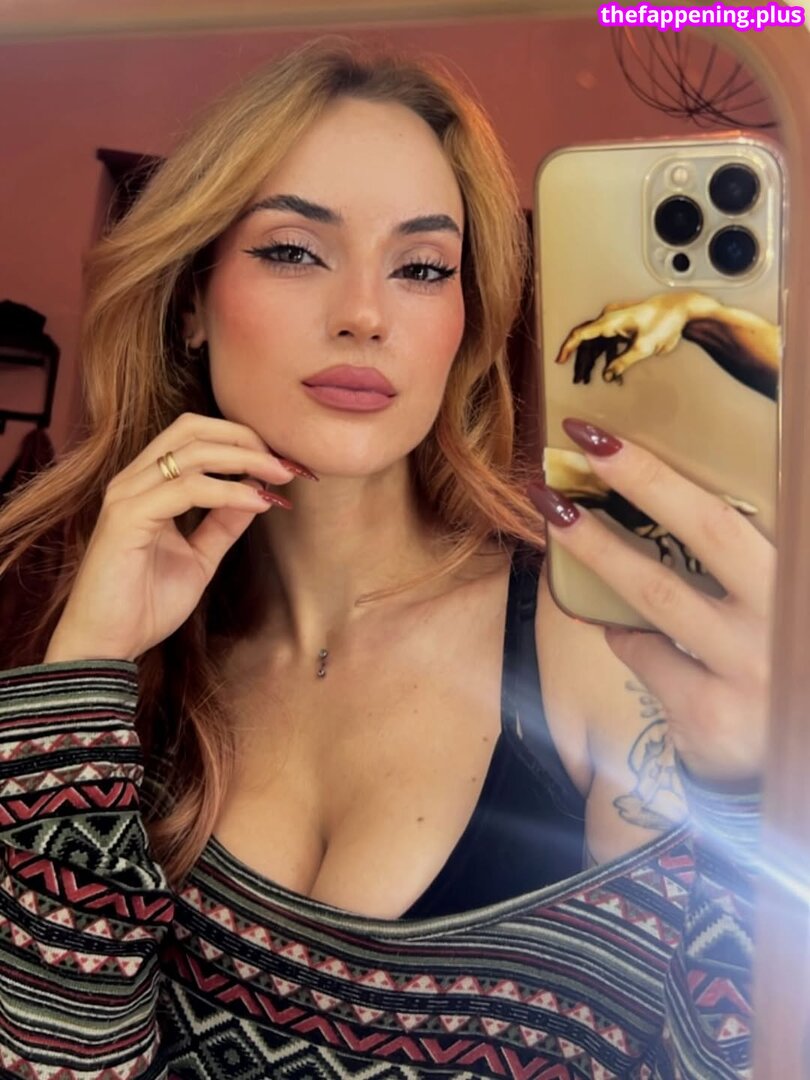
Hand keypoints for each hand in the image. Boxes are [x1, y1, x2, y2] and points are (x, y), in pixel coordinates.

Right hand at [44, 413, 312, 663]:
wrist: (107, 645)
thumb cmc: (144, 605)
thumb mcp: (199, 558)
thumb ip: (223, 524)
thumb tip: (258, 493)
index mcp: (146, 484)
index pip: (193, 434)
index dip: (240, 438)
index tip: (282, 462)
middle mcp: (132, 481)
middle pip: (193, 429)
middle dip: (245, 438)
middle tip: (285, 462)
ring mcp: (127, 496)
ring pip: (192, 452)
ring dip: (245, 460)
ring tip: (280, 477)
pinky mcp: (127, 518)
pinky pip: (187, 489)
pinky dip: (228, 492)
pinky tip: (257, 503)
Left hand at [528, 418, 773, 787]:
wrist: (797, 752)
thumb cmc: (778, 652)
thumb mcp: (776, 595)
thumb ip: (745, 553)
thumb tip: (665, 490)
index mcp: (797, 573)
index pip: (732, 509)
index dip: (662, 472)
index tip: (600, 436)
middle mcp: (788, 615)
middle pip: (709, 532)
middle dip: (639, 481)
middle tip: (576, 445)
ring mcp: (754, 669)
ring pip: (657, 595)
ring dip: (599, 552)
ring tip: (555, 517)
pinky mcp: (714, 715)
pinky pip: (645, 654)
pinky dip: (624, 634)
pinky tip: (618, 626)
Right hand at [555, 291, 716, 384]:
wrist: (681, 309)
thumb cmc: (665, 322)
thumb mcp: (644, 347)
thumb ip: (623, 363)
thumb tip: (607, 375)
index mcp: (611, 320)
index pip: (581, 334)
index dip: (568, 348)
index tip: (560, 361)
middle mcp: (609, 317)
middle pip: (587, 341)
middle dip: (581, 361)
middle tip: (578, 379)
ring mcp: (616, 321)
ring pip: (596, 343)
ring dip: (593, 360)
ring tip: (588, 379)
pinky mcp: (623, 326)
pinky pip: (608, 342)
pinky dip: (607, 356)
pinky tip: (610, 372)